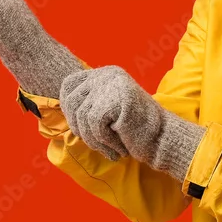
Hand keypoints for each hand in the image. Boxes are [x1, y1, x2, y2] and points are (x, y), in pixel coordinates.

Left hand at [60, 66, 205, 182]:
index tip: (83, 130)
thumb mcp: (107, 109)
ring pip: (82, 117)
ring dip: (93, 140)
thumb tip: (58, 106)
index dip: (68, 110)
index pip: (68, 86)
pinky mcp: (117, 98)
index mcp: (106, 73)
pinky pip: (94, 125)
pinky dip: (103, 142)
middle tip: (98, 144)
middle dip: (80, 129)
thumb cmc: (134, 131)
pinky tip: (118, 148)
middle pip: (72, 103)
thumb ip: (88, 103)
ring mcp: (113, 84)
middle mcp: (108, 74)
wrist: (164, 140)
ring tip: (111, 148)